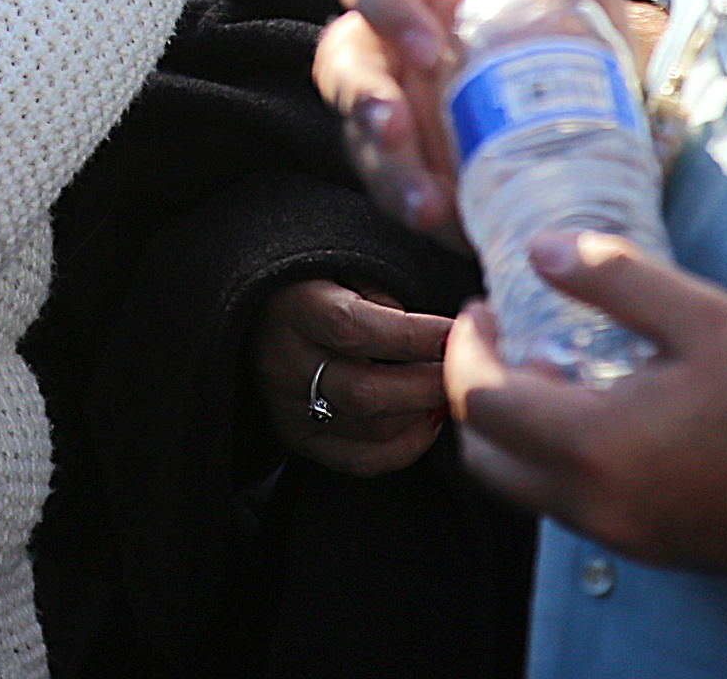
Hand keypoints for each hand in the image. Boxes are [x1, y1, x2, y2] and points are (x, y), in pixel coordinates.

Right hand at [255, 278, 452, 474]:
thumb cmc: (313, 281)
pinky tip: (427, 421)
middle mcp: (283, 362)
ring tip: (451, 391)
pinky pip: (360, 460)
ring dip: (422, 414)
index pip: (355, 328)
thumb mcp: (338, 264)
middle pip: (365, 391)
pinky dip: (405, 448)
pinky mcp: (296, 436)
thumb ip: (381, 292)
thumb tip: (437, 334)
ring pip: (368, 430)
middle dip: (429, 383)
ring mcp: (287, 406)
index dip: (415, 334)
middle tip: (472, 369)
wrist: (254, 311)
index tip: (462, 330)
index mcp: (292, 307)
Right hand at [317, 0, 620, 244]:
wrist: (609, 124)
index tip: (428, 48)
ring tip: (425, 203)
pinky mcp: (411, 171)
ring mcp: (396, 114)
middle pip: (343, 61)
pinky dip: (413, 202)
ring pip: (357, 132)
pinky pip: (391, 185)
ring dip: (383, 165)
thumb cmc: (578, 43)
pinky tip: (446, 221)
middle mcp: (392, 48)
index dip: (382, 7)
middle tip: (397, 130)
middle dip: (362, 97)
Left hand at [444, 229, 726, 577]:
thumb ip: (614, 279)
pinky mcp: (657, 549)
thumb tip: (540, 249)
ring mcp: (626, 537)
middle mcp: (598, 505)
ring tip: (555, 368)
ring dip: (518, 432)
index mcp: (596, 447)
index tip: (480, 308)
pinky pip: (575, 508)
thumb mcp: (703, 317)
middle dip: (477, 396)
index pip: (481, 403)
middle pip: (488, 459)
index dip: (465, 350)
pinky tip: (606, 414)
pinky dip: (561, 462)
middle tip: (503, 339)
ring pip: (529, 490)